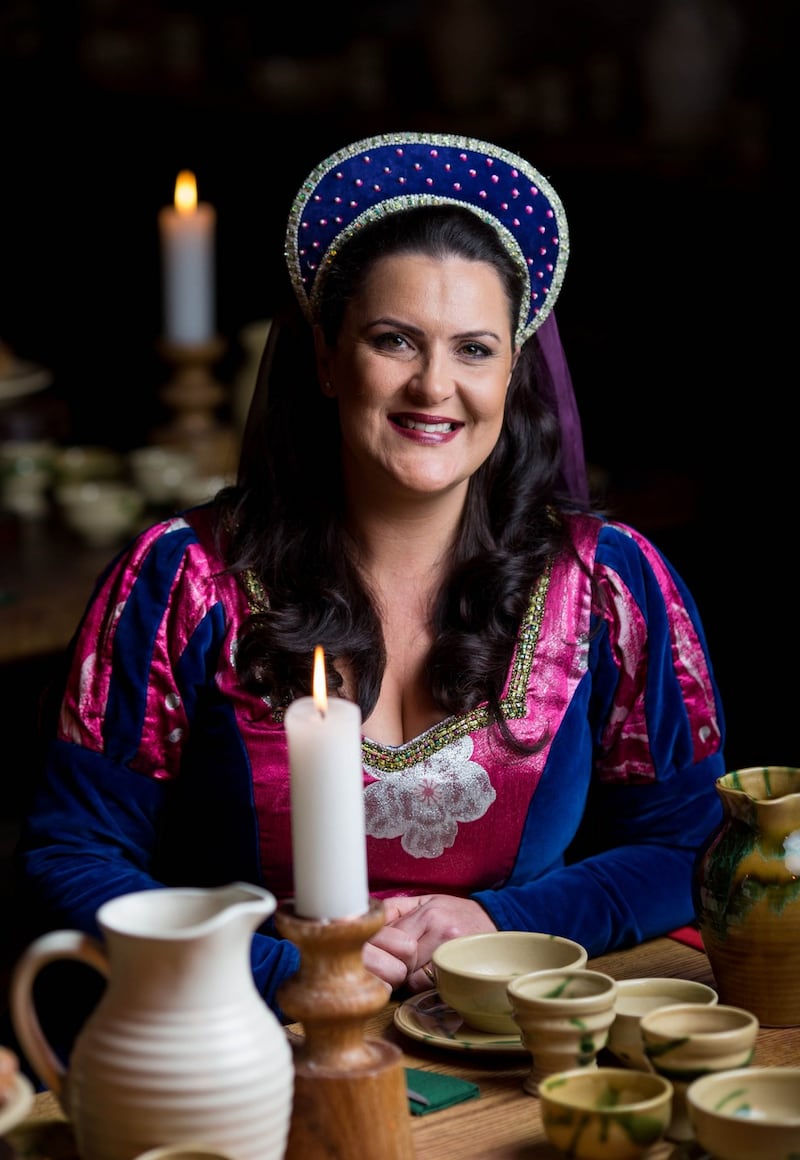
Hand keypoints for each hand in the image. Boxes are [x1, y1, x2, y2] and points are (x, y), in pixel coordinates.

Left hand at [370, 894, 496, 992]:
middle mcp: (441, 933)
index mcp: (428, 914)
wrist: (496, 921)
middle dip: (392, 965)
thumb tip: (364, 920)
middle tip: (393, 963)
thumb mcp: (425, 901)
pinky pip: (429, 988)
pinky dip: (422, 986)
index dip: (382, 948)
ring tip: (411, 969)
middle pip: (400, 961)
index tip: (380, 952)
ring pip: (412, 979)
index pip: (391, 939)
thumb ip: (395, 910)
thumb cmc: (455, 912)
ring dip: (406, 979)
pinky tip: (426, 976)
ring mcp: (453, 954)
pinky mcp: (460, 972)